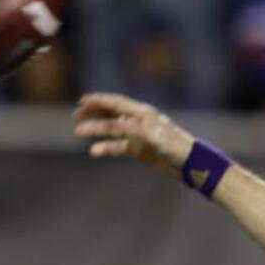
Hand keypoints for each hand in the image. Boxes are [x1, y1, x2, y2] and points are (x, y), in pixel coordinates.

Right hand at [73, 93, 194, 174]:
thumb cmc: (174, 146)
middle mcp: (138, 121)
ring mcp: (137, 136)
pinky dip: (106, 148)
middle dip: (94, 112)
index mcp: (143, 113)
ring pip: (112, 130)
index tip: (83, 101)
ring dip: (96, 130)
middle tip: (77, 114)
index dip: (100, 101)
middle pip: (111, 113)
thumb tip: (118, 123)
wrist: (187, 163)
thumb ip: (135, 129)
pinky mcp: (138, 150)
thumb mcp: (154, 136)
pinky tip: (94, 151)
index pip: (117, 103)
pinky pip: (117, 147)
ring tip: (79, 132)